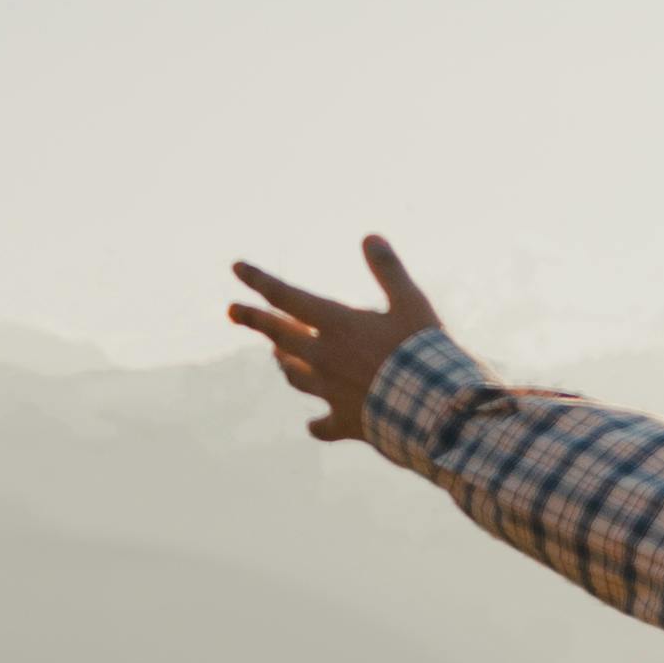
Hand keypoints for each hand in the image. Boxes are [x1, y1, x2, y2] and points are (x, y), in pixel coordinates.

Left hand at [227, 234, 446, 442]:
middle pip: (277, 336)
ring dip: (285, 363)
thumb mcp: (411, 302)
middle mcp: (323, 357)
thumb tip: (369, 237)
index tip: (236, 268)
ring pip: (294, 375)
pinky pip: (322, 424)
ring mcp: (330, 391)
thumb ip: (388, 270)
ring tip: (279, 358)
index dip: (259, 280)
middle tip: (231, 311)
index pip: (285, 297)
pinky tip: (315, 425)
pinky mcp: (345, 421)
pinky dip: (318, 424)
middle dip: (253, 320)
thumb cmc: (423, 352)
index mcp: (335, 324)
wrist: (432, 410)